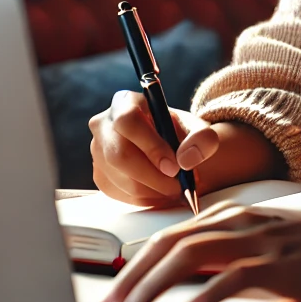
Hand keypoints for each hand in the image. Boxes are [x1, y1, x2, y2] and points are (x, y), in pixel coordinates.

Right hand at [89, 91, 219, 206]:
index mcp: (125, 102)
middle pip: (119, 154)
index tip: (174, 166)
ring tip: (176, 188)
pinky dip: (146, 199)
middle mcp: (103, 125)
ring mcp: (98, 152)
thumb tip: (187, 159)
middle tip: (179, 186)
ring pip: (121, 179)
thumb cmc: (180, 133)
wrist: (170, 147)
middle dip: (153, 176)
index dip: (150, 146)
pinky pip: (120, 194)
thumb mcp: (197, 129)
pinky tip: (162, 192)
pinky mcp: (100, 175)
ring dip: (153, 190)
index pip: (127, 121)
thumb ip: (202, 138)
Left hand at [95, 202, 300, 301]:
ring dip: (155, 287)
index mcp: (228, 216)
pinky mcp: (278, 261)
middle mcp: (236, 222)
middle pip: (169, 245)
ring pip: (192, 256)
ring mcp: (256, 240)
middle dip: (131, 280)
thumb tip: (182, 280)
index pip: (167, 238)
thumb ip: (223, 252)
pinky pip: (235, 274)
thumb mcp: (258, 240)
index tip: (111, 298)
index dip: (133, 268)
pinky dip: (208, 291)